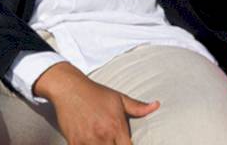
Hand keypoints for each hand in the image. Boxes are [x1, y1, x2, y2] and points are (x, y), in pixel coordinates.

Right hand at [35, 63, 158, 144]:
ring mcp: (88, 140)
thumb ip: (138, 106)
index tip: (126, 144)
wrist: (69, 88)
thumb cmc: (95, 93)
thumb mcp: (118, 98)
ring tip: (103, 142)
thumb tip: (156, 105)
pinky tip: (90, 143)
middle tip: (114, 142)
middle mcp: (103, 135)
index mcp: (116, 126)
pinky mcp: (74, 142)